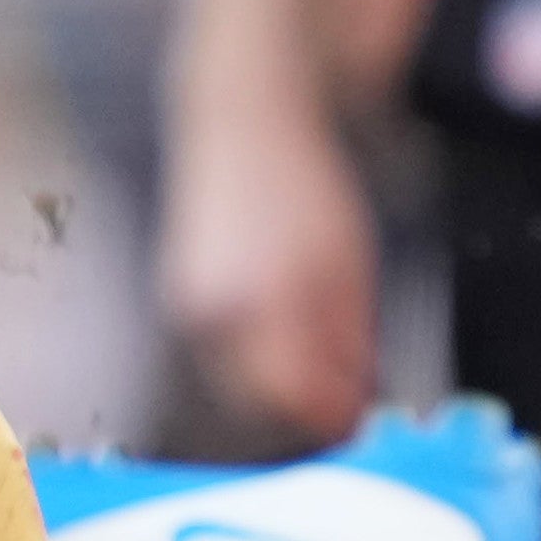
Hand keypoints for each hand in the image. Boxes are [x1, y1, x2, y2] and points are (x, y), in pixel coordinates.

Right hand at [156, 74, 380, 435]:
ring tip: (324, 359)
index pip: (295, 395)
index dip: (332, 415)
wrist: (240, 124)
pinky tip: (286, 335)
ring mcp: (189, 308)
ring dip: (282, 384)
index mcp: (261, 300)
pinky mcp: (179, 301)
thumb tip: (356, 397)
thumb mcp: (347, 260)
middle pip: (262, 399)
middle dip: (308, 403)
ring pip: (240, 383)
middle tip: (348, 395)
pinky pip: (221, 355)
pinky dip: (257, 358)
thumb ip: (349, 335)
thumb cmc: (300, 182)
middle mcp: (214, 312)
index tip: (361, 416)